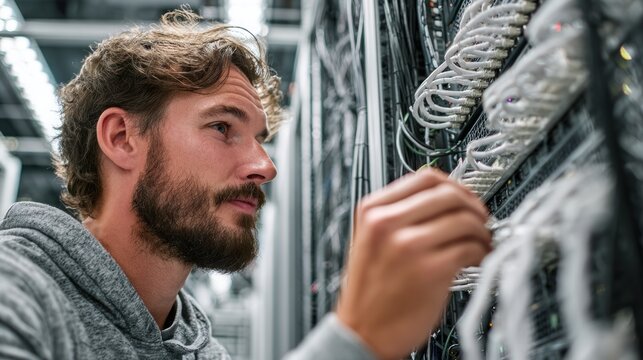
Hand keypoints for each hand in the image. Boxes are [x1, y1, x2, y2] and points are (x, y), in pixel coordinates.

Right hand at [336, 169, 490, 359]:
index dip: (454, 185)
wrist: (362, 332)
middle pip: (448, 194)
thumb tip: (446, 199)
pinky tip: (477, 259)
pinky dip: (482, 251)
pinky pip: (470, 247)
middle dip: (472, 206)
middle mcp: (387, 223)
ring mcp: (408, 246)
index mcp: (373, 211)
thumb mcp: (372, 240)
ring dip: (481, 230)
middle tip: (480, 220)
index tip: (465, 198)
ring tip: (481, 243)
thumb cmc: (371, 291)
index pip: (425, 177)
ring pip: (464, 219)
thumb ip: (401, 215)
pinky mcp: (430, 271)